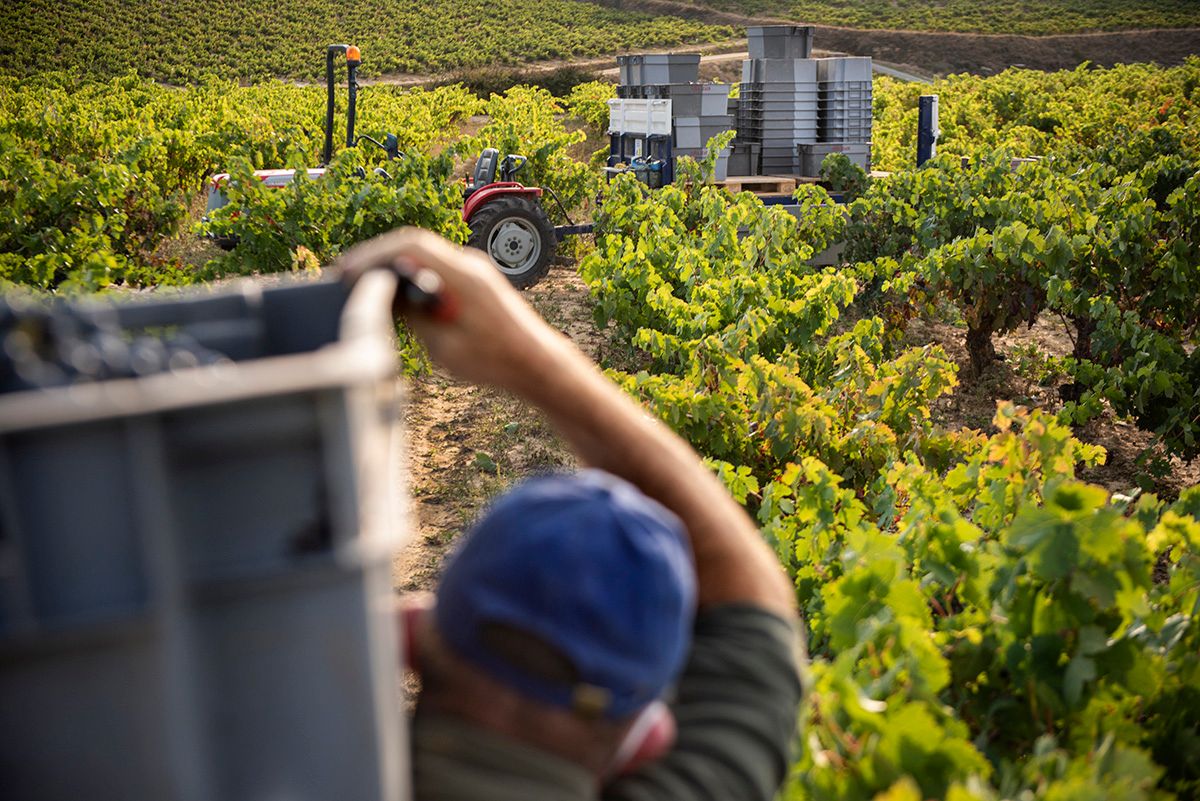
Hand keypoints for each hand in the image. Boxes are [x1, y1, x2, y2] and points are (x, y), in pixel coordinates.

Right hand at [337, 228, 571, 390]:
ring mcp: (474, 270)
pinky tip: (393, 293)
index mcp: (463, 276)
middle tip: (345, 276)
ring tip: (362, 284)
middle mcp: (469, 265)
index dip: (373, 254)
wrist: (535, 362)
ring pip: (423, 253)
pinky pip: (435, 267)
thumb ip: (413, 317)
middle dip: (376, 257)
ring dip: (392, 265)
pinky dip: (410, 274)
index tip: (347, 271)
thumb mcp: (443, 346)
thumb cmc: (495, 360)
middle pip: (414, 244)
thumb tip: (383, 297)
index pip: (410, 245)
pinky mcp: (474, 281)